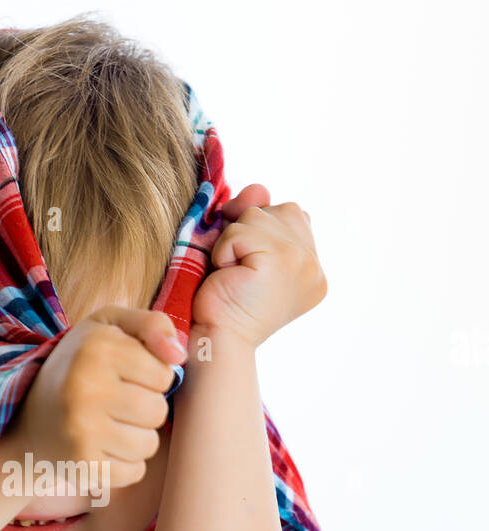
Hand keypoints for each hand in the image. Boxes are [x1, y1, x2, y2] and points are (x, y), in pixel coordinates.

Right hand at [14, 306, 183, 487]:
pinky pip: (134, 472)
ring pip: (149, 444)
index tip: (125, 376)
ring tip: (108, 425)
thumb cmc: (78, 367)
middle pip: (157, 410)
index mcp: (96, 347)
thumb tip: (180, 354)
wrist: (25, 421)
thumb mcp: (107, 328)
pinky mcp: (82, 464)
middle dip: (145, 409)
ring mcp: (82, 429)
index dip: (151, 376)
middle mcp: (86, 387)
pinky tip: (101, 449)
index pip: (164, 373)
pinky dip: (124, 464)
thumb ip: (151, 324)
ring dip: (136, 438)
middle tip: (115, 403)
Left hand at [191, 183, 326, 346]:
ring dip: (233, 242)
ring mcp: (302, 261)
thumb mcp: (245, 250)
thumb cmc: (225, 302)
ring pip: (257, 215)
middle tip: (240, 273)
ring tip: (235, 276)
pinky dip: (223, 250)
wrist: (217, 341)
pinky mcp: (281, 259)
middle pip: (277, 209)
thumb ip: (257, 214)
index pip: (290, 216)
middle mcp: (314, 265)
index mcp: (314, 269)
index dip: (259, 231)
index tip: (248, 268)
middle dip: (247, 233)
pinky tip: (229, 277)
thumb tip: (258, 189)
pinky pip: (238, 230)